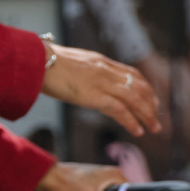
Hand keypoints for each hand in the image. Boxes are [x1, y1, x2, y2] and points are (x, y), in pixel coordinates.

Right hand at [40, 41, 161, 137]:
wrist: (34, 60)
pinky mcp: (93, 96)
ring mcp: (101, 82)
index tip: (151, 100)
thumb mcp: (70, 62)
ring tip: (153, 128)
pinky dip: (131, 121)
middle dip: (151, 104)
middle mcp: (106, 70)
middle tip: (156, 119)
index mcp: (100, 61)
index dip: (146, 88)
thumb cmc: (43, 62)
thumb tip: (83, 80)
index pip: (132, 73)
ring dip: (147, 115)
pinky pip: (120, 110)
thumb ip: (83, 71)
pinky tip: (137, 130)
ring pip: (135, 99)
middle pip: (139, 87)